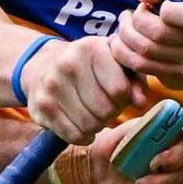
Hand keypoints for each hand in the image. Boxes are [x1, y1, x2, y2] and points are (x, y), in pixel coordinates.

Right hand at [21, 32, 137, 142]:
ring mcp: (52, 85)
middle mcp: (68, 63)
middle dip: (111, 113)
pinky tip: (81, 125)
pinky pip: (73, 135)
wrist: (44, 66)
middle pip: (105, 110)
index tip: (118, 95)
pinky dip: (83, 136)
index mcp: (91, 48)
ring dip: (97, 125)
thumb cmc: (91, 67)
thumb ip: (135, 80)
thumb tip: (141, 102)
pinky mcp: (41, 105)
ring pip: (89, 125)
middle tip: (106, 107)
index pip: (119, 89)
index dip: (124, 98)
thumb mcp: (117, 64)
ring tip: (94, 114)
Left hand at [111, 0, 182, 89]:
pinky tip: (121, 42)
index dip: (164, 9)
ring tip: (123, 26)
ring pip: (147, 50)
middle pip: (160, 32)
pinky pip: (142, 66)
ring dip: (126, 35)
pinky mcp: (178, 78)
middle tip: (129, 15)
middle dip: (136, 20)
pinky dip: (124, 53)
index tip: (157, 6)